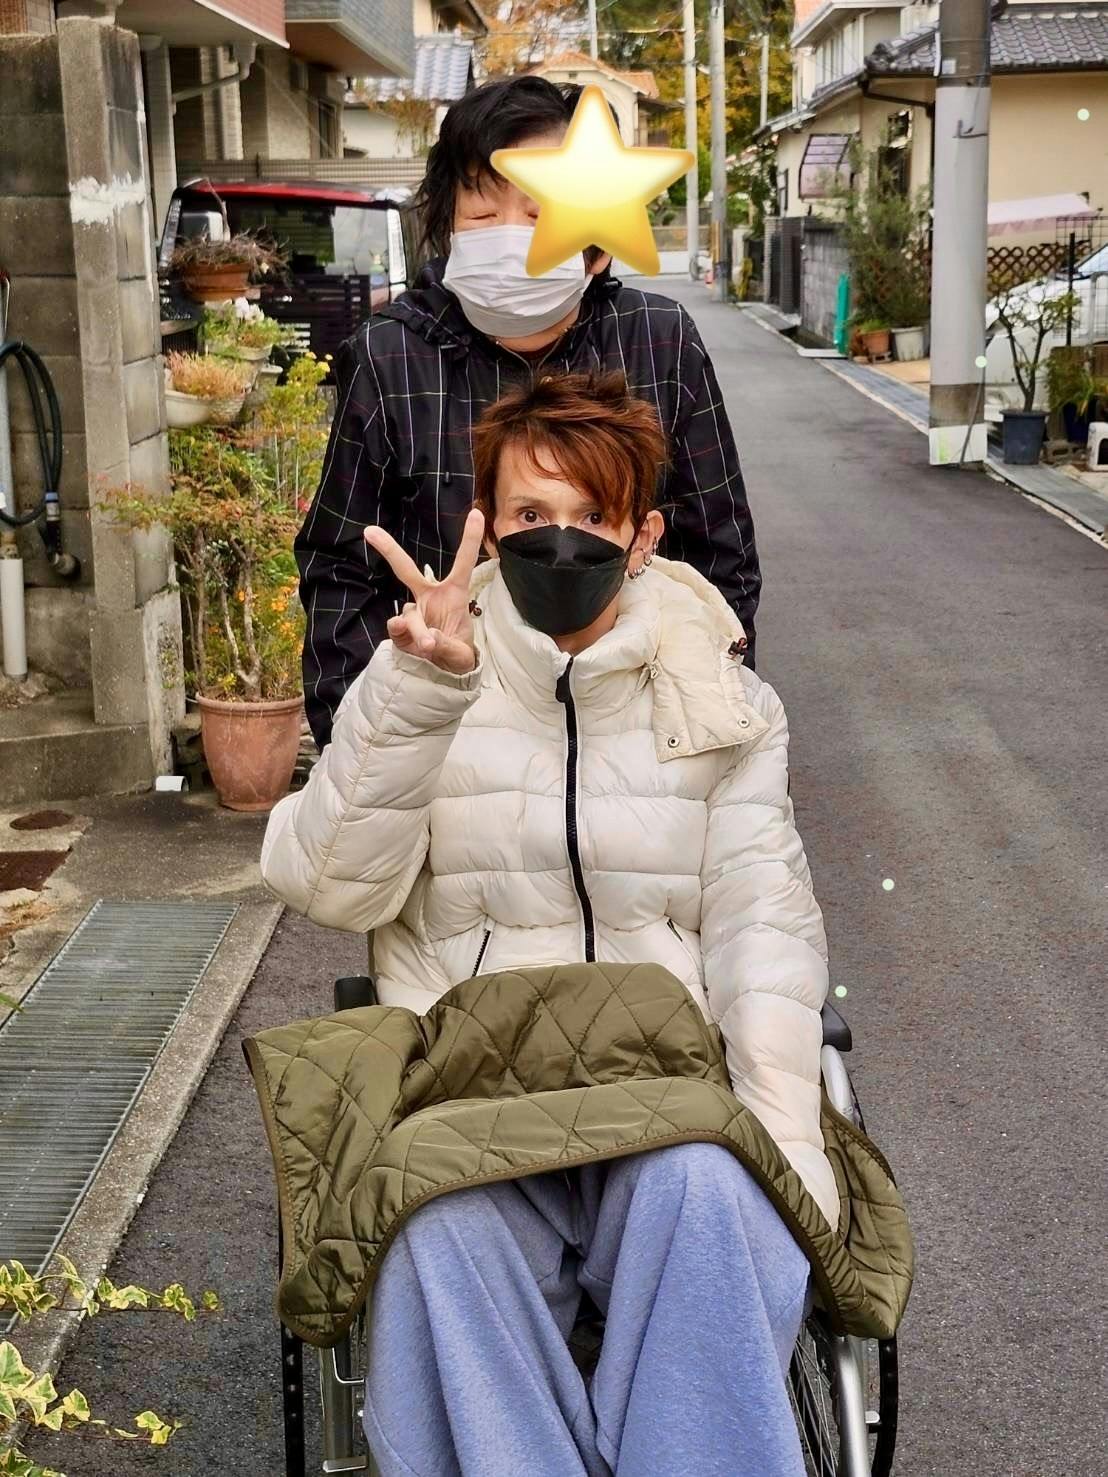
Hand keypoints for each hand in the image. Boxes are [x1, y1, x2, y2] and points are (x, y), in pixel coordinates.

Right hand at [363, 509, 483, 674]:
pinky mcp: (399, 629)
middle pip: (406, 569)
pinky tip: (412, 644)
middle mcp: (429, 597)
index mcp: (453, 594)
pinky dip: (403, 636)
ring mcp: (412, 612)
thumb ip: (447, 645)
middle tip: (369, 531)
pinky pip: (397, 628)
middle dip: (388, 549)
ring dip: (417, 630)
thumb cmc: (458, 653)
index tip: (476, 512)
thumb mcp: (461, 653)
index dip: (469, 539)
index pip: (462, 563)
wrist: (442, 672)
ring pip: (409, 615)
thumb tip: (427, 638)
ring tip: (429, 645)